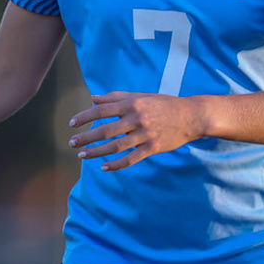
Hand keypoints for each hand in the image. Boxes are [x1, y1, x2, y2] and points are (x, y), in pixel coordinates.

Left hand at [68, 91, 205, 170]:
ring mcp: (145, 134)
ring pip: (116, 146)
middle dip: (86, 137)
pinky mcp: (153, 147)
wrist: (191, 116)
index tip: (71, 124)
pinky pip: (132, 158)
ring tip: (82, 155)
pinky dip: (117, 164)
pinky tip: (104, 167)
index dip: (85, 117)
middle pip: (106, 130)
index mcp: (131, 104)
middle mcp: (137, 119)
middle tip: (72, 143)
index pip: (101, 110)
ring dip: (97, 152)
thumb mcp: (139, 96)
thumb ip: (115, 97)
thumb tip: (93, 99)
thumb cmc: (162, 104)